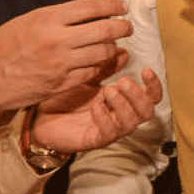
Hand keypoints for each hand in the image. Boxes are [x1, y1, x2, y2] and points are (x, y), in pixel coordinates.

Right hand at [0, 0, 132, 111]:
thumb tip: (86, 4)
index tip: (122, 7)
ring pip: (101, 54)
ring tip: (114, 45)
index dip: (113, 6)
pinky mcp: (60, 84)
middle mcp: (57, 40)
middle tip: (127, 27)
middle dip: (122, 28)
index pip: (91, 7)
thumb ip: (59, 14)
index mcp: (48, 19)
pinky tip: (99, 63)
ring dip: (112, 48)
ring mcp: (60, 64)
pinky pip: (90, 74)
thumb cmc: (1, 46)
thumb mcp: (28, 20)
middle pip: (104, 31)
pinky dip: (98, 67)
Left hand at [32, 68, 162, 152]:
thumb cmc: (66, 96)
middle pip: (146, 112)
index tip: (146, 70)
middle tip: (123, 82)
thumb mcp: (87, 77)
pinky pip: (109, 134)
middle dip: (138, 96)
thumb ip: (106, 67)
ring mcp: (109, 129)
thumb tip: (124, 53)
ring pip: (130, 124)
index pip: (150, 96)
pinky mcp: (94, 140)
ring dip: (123, 106)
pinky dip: (105, 119)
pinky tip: (96, 107)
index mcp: (123, 100)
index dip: (154, 85)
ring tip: (108, 91)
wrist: (40, 115)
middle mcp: (120, 116)